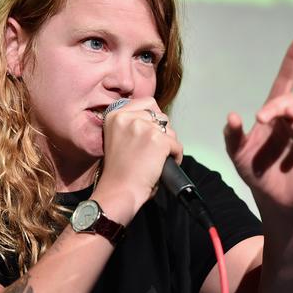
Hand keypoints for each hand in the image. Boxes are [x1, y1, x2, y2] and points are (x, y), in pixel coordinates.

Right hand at [95, 97, 182, 223]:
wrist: (118, 190)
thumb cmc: (118, 171)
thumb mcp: (116, 138)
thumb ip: (131, 125)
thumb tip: (156, 119)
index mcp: (115, 115)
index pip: (147, 102)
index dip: (153, 117)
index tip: (151, 132)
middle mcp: (128, 117)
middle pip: (161, 115)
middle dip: (162, 131)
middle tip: (155, 149)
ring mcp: (143, 127)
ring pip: (170, 130)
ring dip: (169, 144)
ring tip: (158, 159)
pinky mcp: (158, 140)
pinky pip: (177, 145)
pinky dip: (176, 157)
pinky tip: (164, 166)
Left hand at [224, 37, 292, 208]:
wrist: (269, 197)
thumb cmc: (254, 169)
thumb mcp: (236, 153)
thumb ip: (232, 135)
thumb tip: (233, 116)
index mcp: (272, 115)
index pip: (284, 83)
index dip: (292, 62)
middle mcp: (291, 121)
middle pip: (291, 100)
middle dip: (277, 105)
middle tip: (261, 118)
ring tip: (287, 118)